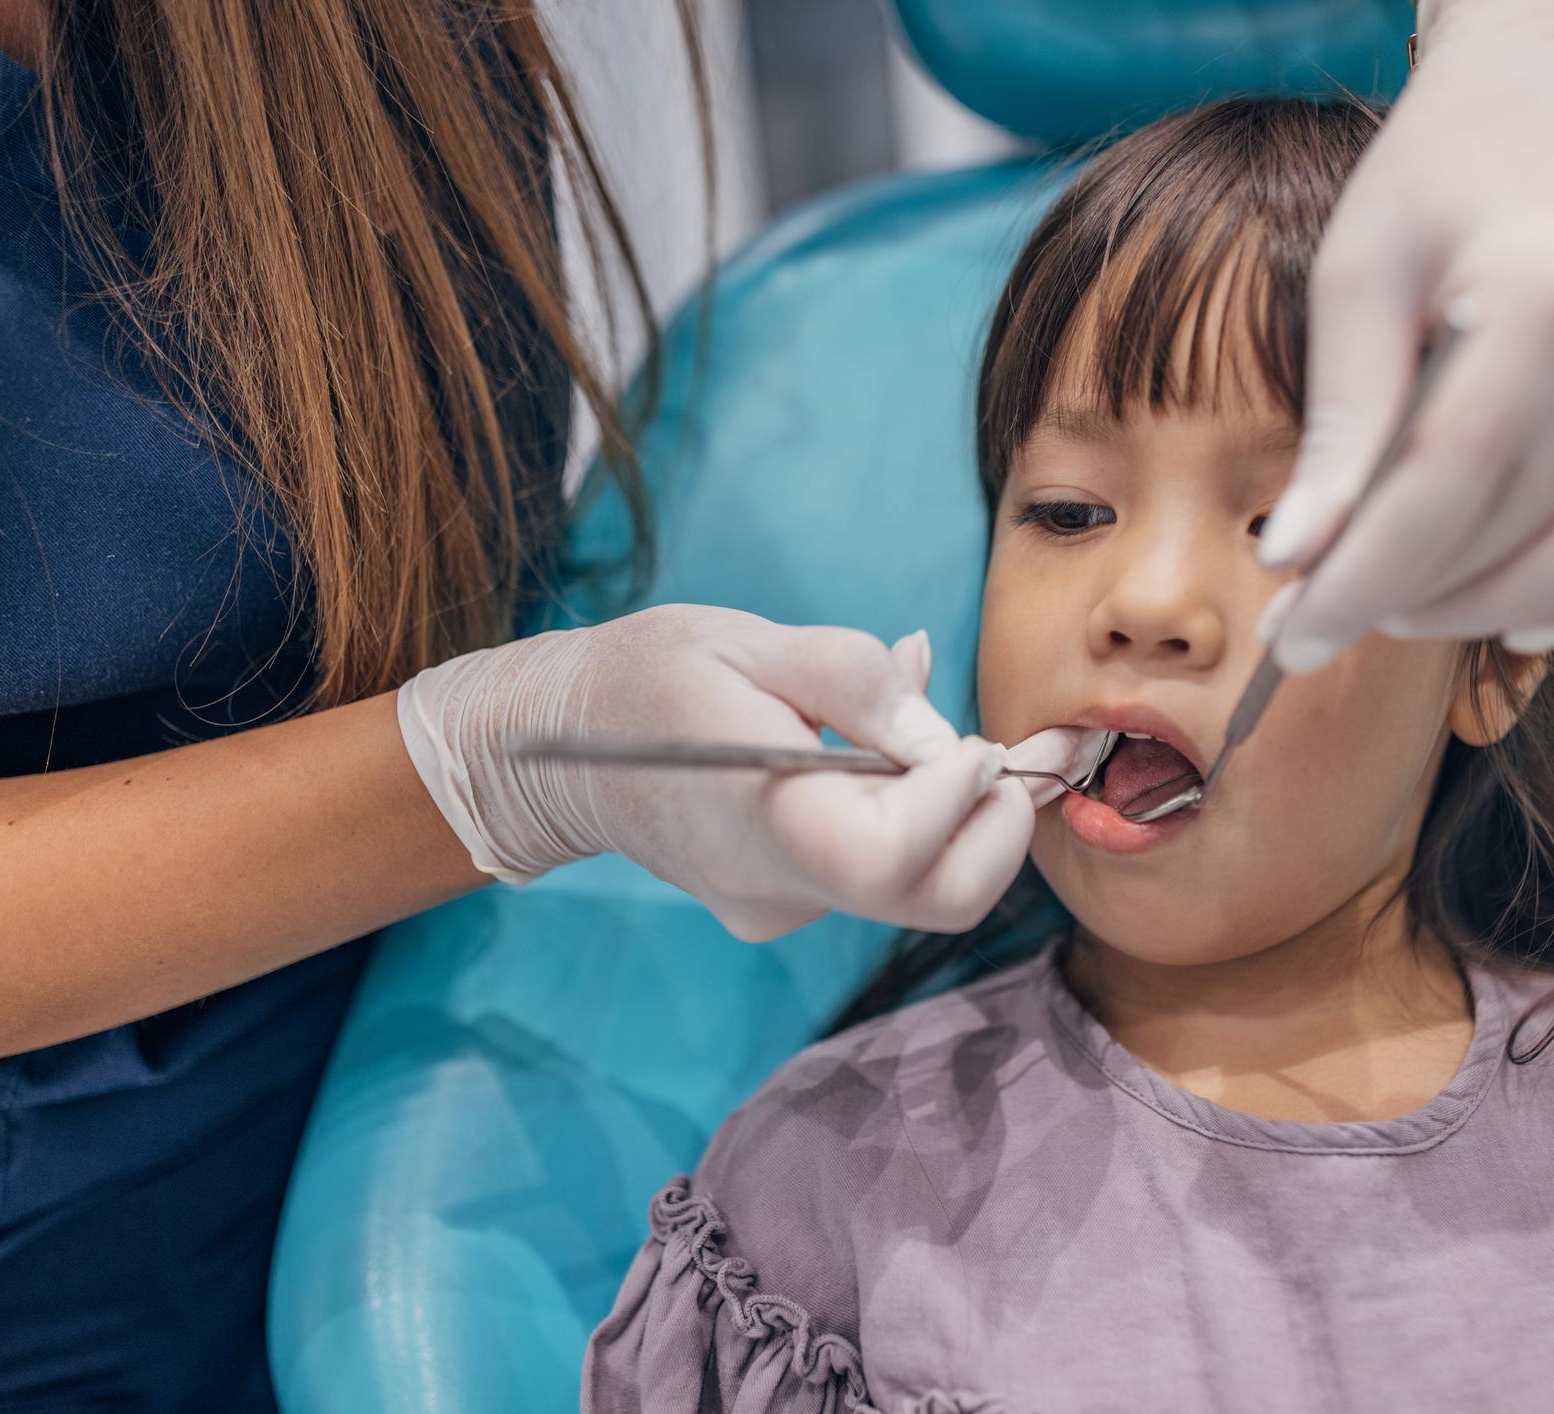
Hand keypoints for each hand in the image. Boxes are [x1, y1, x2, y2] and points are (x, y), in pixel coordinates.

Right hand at [396, 605, 1103, 939]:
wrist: (558, 751)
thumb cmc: (651, 680)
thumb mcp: (752, 645)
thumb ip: (855, 678)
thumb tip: (941, 727)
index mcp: (770, 822)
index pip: (898, 857)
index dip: (959, 799)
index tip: (974, 740)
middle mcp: (782, 888)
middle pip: (935, 900)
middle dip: (994, 832)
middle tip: (994, 754)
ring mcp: (783, 908)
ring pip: (915, 890)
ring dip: (955, 821)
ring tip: (926, 739)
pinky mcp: (786, 905)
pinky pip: (876, 875)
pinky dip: (909, 823)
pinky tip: (872, 760)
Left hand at [1258, 0, 1553, 667]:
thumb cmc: (1440, 176)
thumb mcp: (1358, 277)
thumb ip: (1339, 425)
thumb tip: (1292, 561)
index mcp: (1547, 301)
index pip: (1445, 489)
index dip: (1361, 579)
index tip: (1291, 635)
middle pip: (1516, 535)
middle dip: (1404, 602)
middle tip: (1319, 621)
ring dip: (1487, 613)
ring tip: (1398, 609)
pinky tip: (1517, 621)